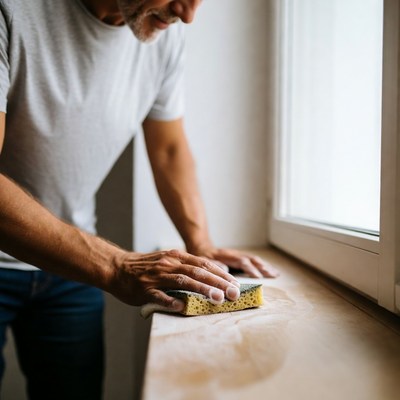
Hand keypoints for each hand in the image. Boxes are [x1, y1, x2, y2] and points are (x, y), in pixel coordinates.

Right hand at [107, 249, 240, 310]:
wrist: (117, 267)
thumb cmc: (146, 267)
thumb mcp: (168, 261)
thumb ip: (187, 266)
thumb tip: (213, 275)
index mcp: (176, 257)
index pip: (204, 264)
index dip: (221, 274)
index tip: (235, 283)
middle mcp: (169, 264)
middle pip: (198, 272)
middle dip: (218, 282)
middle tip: (233, 293)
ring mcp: (157, 276)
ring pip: (183, 281)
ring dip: (202, 289)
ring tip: (217, 298)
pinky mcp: (144, 289)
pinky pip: (159, 296)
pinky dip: (170, 301)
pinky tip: (181, 307)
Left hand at [187, 246, 278, 278]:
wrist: (203, 248)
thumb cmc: (203, 257)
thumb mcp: (204, 261)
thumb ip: (213, 264)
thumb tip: (225, 269)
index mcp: (227, 255)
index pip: (241, 261)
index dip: (250, 268)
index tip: (258, 277)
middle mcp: (235, 254)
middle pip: (251, 259)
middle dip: (263, 267)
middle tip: (272, 275)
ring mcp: (239, 255)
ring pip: (255, 259)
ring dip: (265, 266)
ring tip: (275, 273)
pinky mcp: (241, 258)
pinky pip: (254, 261)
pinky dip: (263, 265)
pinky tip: (271, 270)